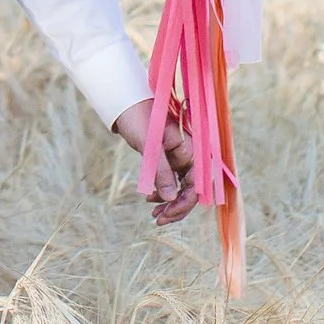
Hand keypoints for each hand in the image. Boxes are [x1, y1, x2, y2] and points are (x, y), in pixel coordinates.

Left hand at [115, 95, 196, 225]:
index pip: (197, 184)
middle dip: (177, 207)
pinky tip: (150, 199)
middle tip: (158, 220)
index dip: (185, 203)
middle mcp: (189, 155)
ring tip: (154, 214)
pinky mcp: (168, 159)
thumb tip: (171, 198)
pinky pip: (171, 181)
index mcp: (191, 149)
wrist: (126, 103)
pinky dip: (163, 192)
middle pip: (191, 190)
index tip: (167, 215)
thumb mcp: (150, 146)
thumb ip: (162, 172)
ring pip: (181, 188)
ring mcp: (179, 158)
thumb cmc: (139, 119)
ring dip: (170, 203)